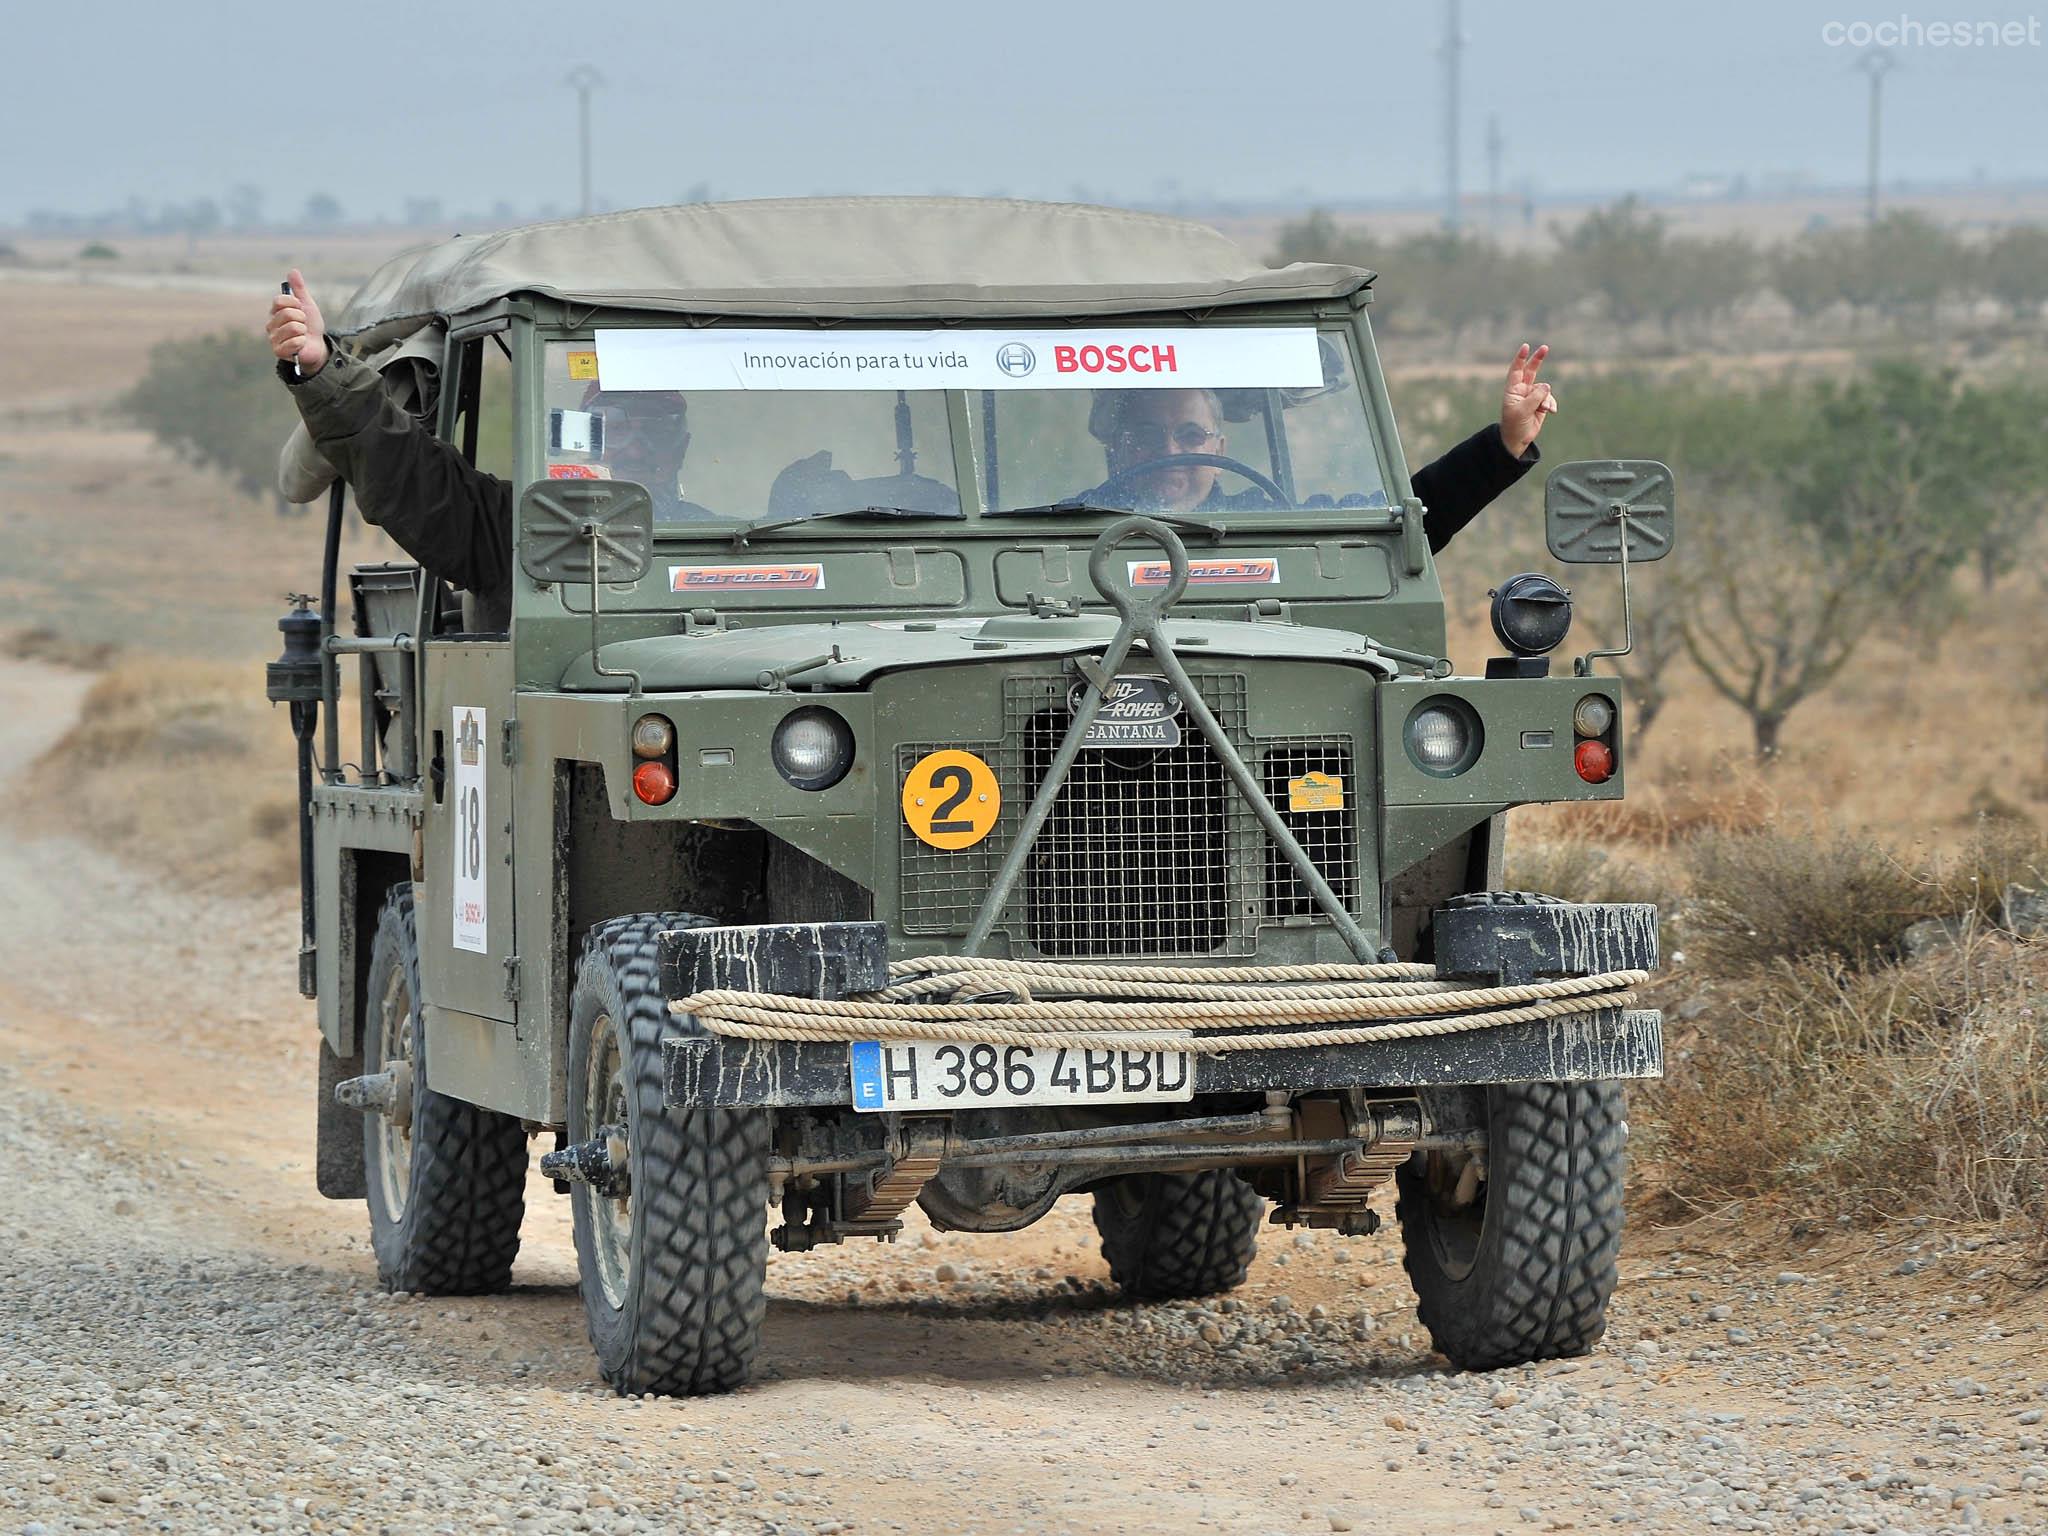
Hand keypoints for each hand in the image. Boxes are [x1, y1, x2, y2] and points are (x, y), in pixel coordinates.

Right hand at [267, 269, 327, 375]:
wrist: (317, 346)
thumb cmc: (310, 326)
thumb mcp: (307, 305)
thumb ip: (299, 289)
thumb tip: (293, 271)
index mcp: (275, 311)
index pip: (279, 300)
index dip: (294, 303)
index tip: (300, 308)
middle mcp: (270, 324)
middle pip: (287, 314)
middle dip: (302, 319)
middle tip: (303, 325)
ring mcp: (273, 338)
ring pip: (293, 327)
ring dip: (303, 331)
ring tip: (302, 334)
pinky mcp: (278, 351)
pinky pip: (295, 342)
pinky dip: (303, 342)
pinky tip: (301, 345)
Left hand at [1499, 342, 1556, 457]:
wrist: (1518, 439)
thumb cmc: (1514, 424)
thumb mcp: (1523, 410)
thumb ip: (1535, 397)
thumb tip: (1547, 386)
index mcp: (1513, 390)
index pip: (1516, 370)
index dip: (1520, 358)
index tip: (1525, 347)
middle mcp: (1522, 390)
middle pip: (1531, 371)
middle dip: (1537, 359)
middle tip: (1545, 347)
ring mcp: (1532, 396)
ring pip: (1544, 389)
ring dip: (1546, 398)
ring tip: (1544, 409)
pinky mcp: (1541, 403)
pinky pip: (1549, 398)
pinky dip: (1551, 404)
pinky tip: (1551, 411)